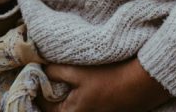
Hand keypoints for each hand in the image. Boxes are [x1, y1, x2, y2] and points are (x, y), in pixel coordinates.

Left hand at [38, 57, 170, 111]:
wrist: (139, 85)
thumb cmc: (108, 79)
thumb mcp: (78, 73)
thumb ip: (56, 71)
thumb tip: (39, 68)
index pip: (42, 104)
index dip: (38, 86)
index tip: (37, 70)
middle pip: (55, 106)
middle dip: (50, 89)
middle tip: (49, 70)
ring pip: (67, 104)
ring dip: (63, 91)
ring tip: (63, 74)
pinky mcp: (98, 111)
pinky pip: (79, 105)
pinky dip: (75, 94)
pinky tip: (79, 81)